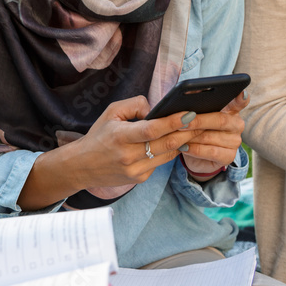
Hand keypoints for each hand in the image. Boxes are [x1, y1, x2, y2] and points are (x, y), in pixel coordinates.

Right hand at [72, 96, 201, 187]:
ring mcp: (135, 170)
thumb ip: (135, 105)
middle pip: (166, 144)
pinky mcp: (139, 179)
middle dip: (187, 132)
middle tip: (203, 121)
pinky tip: (177, 143)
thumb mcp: (112, 112)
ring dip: (183, 142)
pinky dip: (169, 152)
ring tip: (197, 130)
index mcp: (120, 136)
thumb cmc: (99, 135)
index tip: (189, 114)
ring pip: (167, 155)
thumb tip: (157, 109)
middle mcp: (128, 155)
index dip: (173, 122)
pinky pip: (160, 163)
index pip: (152, 130)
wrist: (82, 166)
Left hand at [179, 91, 247, 176]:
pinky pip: (211, 152)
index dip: (241, 97)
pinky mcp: (229, 156)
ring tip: (177, 134)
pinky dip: (195, 149)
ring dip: (191, 136)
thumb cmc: (195, 130)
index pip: (240, 101)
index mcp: (231, 110)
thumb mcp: (195, 117)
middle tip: (181, 120)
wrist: (195, 155)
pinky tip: (184, 147)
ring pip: (211, 137)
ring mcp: (235, 141)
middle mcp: (236, 125)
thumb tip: (187, 99)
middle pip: (220, 119)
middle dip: (198, 120)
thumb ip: (196, 107)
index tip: (241, 92)